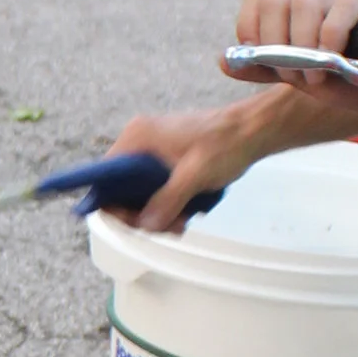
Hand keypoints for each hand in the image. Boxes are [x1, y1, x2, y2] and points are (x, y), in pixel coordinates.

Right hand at [104, 107, 260, 233]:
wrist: (253, 130)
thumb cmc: (225, 145)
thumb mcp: (194, 176)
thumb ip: (168, 200)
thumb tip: (145, 225)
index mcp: (137, 138)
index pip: (104, 175)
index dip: (113, 203)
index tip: (137, 223)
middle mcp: (138, 142)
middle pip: (122, 188)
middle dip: (144, 214)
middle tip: (171, 226)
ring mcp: (152, 150)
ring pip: (141, 192)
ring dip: (159, 212)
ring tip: (184, 222)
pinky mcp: (166, 159)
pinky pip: (156, 187)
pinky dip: (169, 203)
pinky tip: (188, 212)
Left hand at [225, 0, 357, 109]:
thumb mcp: (304, 72)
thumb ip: (265, 66)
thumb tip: (222, 61)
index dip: (252, 25)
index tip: (262, 57)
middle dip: (275, 41)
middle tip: (291, 74)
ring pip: (304, 0)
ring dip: (301, 45)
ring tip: (313, 75)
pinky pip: (343, 7)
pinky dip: (329, 38)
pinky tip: (333, 61)